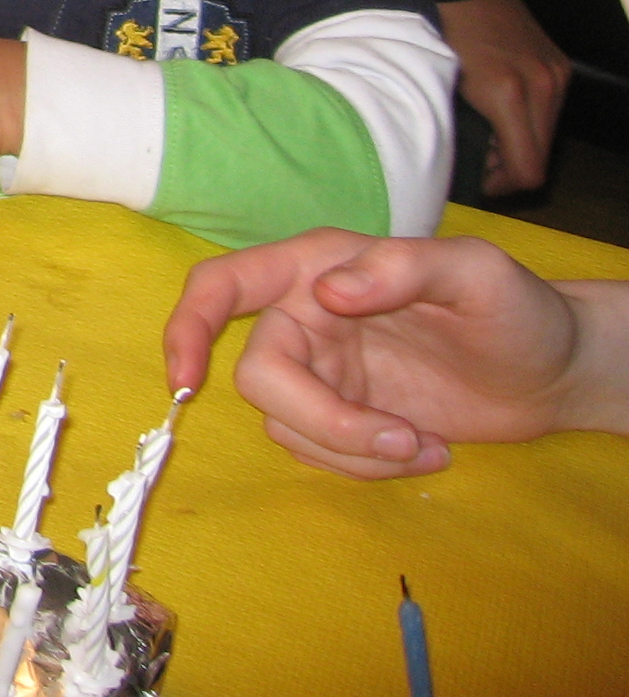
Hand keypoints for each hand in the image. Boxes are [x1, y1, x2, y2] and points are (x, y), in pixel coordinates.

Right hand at [163, 229, 628, 476]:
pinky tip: (425, 451)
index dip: (188, 325)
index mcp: (316, 268)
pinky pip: (319, 452)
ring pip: (287, 424)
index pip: (222, 284)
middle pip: (259, 377)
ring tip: (425, 447)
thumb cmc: (514, 308)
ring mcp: (320, 371)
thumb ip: (403, 267)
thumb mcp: (475, 273)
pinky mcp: (341, 416)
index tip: (186, 378)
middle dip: (323, 422)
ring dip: (354, 452)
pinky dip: (366, 467)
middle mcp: (304, 317)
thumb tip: (328, 294)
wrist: (550, 372)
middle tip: (399, 442)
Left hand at [441, 0, 571, 194]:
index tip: (479, 182)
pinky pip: (551, 110)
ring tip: (486, 134)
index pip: (528, 169)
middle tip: (479, 161)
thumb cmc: (438, 31)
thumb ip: (461, 127)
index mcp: (509, 94)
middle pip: (542, 157)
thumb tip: (468, 164)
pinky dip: (529, 121)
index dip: (503, 187)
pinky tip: (501, 112)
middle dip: (510, 167)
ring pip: (548, 135)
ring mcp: (556, 74)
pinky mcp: (560, 64)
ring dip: (521, 144)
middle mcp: (544, 86)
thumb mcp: (439, 84)